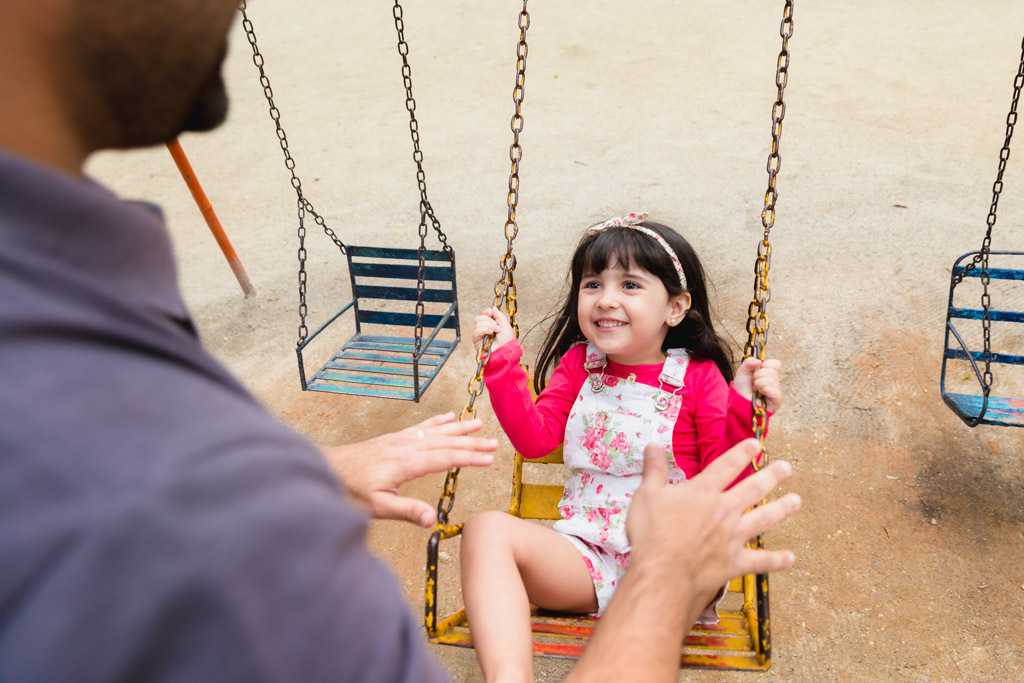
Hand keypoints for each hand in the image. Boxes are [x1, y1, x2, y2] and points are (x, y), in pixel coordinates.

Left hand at [320, 412, 496, 527]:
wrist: (326, 470)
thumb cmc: (349, 490)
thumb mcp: (376, 507)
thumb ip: (405, 511)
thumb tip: (431, 520)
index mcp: (405, 462)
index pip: (445, 458)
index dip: (468, 458)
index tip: (489, 459)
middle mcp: (405, 446)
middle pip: (445, 441)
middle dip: (471, 442)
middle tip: (494, 443)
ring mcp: (399, 440)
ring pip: (435, 431)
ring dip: (459, 428)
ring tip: (479, 424)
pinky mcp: (393, 439)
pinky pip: (421, 426)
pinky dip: (437, 421)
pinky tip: (448, 417)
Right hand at [472, 306, 515, 351]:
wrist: (504, 352)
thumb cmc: (506, 341)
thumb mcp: (505, 326)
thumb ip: (499, 316)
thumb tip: (493, 308)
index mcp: (491, 324)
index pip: (484, 314)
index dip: (487, 312)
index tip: (491, 313)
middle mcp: (484, 328)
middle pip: (480, 317)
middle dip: (489, 320)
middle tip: (497, 326)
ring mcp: (480, 334)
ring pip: (478, 323)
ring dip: (488, 325)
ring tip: (495, 331)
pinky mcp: (476, 340)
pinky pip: (476, 330)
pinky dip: (484, 330)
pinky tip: (490, 333)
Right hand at [626, 440, 798, 604]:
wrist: (662, 573)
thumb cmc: (651, 534)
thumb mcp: (645, 495)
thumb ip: (653, 470)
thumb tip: (652, 445)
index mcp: (703, 491)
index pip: (727, 465)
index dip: (743, 452)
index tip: (756, 444)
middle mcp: (724, 510)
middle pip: (754, 488)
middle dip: (772, 475)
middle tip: (786, 468)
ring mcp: (733, 537)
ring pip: (764, 519)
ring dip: (782, 509)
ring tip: (797, 501)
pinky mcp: (735, 562)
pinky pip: (761, 561)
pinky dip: (777, 560)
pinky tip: (791, 557)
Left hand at [733, 357, 781, 411]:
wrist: (739, 401)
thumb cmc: (743, 388)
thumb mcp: (742, 372)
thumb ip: (748, 362)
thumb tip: (759, 361)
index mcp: (769, 374)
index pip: (775, 364)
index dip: (766, 364)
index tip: (758, 369)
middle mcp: (775, 382)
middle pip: (772, 371)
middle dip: (758, 376)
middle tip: (754, 383)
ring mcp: (776, 391)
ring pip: (771, 380)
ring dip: (758, 384)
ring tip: (755, 389)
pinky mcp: (777, 400)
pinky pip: (773, 390)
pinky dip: (764, 390)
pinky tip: (760, 394)